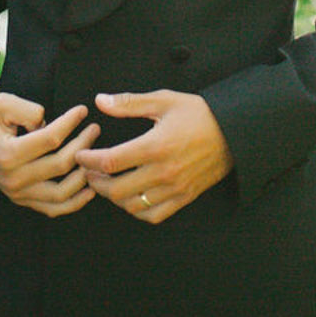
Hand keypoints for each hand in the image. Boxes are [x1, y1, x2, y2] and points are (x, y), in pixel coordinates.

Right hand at [0, 93, 99, 217]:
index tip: (82, 111)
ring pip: (61, 193)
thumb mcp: (2, 104)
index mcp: (8, 154)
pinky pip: (54, 208)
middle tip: (94, 129)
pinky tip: (90, 189)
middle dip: (83, 144)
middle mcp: (14, 179)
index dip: (70, 123)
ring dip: (84, 175)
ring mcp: (18, 193)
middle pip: (60, 164)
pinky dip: (75, 202)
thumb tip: (52, 123)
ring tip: (95, 157)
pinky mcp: (23, 200)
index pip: (50, 139)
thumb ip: (29, 110)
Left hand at [74, 89, 233, 224]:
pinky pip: (153, 215)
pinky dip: (136, 210)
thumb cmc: (199, 114)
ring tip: (107, 183)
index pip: (110, 161)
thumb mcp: (164, 101)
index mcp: (155, 146)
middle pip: (117, 189)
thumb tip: (100, 101)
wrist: (234, 132)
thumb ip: (129, 103)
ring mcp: (174, 188)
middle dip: (96, 181)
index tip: (81, 155)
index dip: (89, 161)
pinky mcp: (184, 197)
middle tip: (89, 171)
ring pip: (132, 205)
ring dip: (114, 197)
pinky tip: (131, 197)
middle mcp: (163, 172)